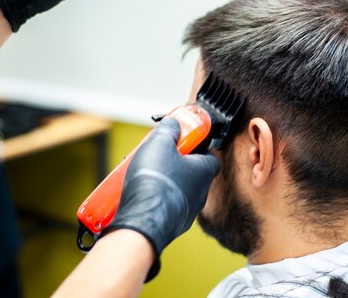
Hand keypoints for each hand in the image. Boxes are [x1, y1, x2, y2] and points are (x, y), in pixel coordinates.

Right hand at [101, 118, 219, 280]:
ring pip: (176, 190)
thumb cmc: (155, 182)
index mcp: (204, 172)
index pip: (208, 154)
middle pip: (190, 172)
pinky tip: (139, 195)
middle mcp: (200, 193)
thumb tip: (174, 123)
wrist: (142, 223)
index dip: (194, 145)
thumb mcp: (160, 142)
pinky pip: (164, 207)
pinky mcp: (171, 225)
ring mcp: (186, 212)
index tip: (179, 140)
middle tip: (155, 156)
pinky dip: (154, 199)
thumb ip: (169, 129)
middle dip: (172, 162)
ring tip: (142, 174)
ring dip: (162, 181)